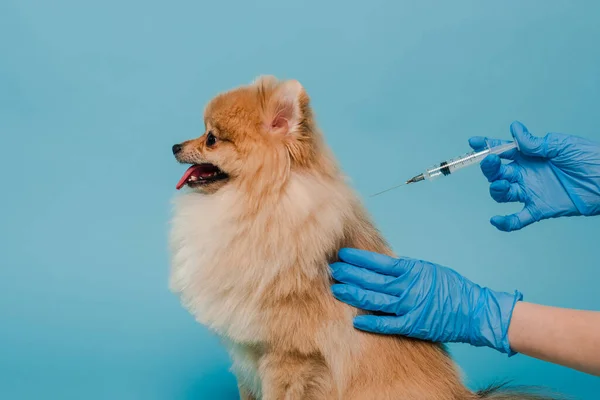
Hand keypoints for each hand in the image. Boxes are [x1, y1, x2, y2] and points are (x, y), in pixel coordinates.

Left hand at [330, 248, 521, 354]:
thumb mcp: (426, 269)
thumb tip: (382, 264)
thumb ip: (404, 268)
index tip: (343, 255)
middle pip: (370, 280)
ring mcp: (409, 307)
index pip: (377, 262)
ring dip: (353, 294)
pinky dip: (371, 323)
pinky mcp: (413, 325)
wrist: (474, 310)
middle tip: (332, 271)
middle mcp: (407, 287)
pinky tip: (356, 321)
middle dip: (349, 274)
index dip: (358, 258)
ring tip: (336, 290)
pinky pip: (387, 324)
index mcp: (410, 270)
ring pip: (374, 300)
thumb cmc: (450, 287)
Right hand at [470, 121, 599, 231]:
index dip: (487, 145)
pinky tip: (496, 220)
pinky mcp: (540, 209)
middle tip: (491, 160)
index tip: (474, 142)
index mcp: (529, 156)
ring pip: (503, 193)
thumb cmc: (590, 158)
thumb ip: (535, 143)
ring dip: (495, 189)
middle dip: (490, 167)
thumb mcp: (561, 145)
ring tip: (501, 184)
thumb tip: (514, 129)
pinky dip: (506, 222)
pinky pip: (518, 219)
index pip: (502, 150)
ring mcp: (531, 192)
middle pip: (497, 172)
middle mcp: (526, 174)